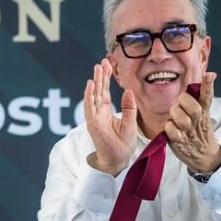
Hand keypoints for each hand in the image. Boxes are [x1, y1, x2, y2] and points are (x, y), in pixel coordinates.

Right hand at [84, 59, 138, 175]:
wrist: (119, 159)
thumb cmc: (123, 143)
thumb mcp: (131, 121)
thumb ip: (129, 106)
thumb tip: (128, 91)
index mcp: (106, 112)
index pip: (105, 91)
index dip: (106, 78)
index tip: (108, 64)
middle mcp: (98, 113)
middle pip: (98, 90)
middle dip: (100, 76)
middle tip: (102, 61)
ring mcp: (94, 118)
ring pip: (93, 96)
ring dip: (95, 82)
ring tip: (97, 68)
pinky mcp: (93, 124)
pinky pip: (89, 107)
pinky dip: (89, 96)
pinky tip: (91, 85)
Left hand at [164, 72, 220, 172]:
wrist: (202, 155)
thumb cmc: (199, 130)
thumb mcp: (203, 114)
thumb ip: (200, 97)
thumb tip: (207, 76)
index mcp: (204, 112)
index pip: (207, 97)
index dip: (208, 86)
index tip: (209, 75)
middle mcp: (197, 121)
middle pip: (194, 108)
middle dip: (184, 102)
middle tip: (180, 103)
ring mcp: (188, 132)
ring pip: (181, 119)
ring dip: (175, 115)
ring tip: (175, 117)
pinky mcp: (178, 141)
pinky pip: (171, 131)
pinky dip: (168, 127)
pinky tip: (169, 128)